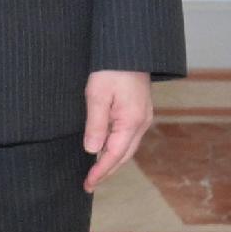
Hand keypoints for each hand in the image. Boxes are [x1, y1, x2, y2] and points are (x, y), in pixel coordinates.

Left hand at [80, 70, 155, 193]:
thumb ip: (95, 125)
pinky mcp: (140, 110)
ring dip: (112, 160)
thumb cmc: (112, 68)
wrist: (129, 47)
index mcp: (131, 122)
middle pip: (124, 155)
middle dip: (107, 171)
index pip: (114, 155)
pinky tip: (106, 148)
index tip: (88, 184)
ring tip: (96, 171)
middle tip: (90, 183)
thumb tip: (92, 151)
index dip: (100, 171)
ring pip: (128, 147)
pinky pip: (129, 136)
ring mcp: (143, 116)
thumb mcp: (97, 95)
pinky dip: (117, 147)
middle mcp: (141, 123)